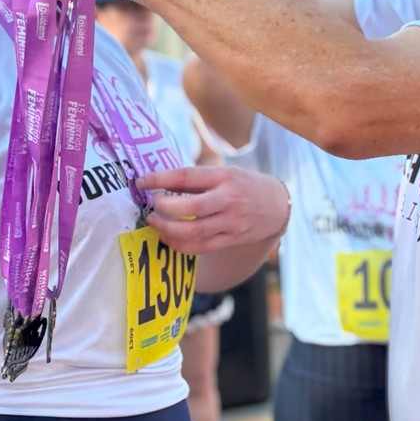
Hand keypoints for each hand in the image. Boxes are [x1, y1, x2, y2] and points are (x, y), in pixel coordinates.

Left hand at [138, 166, 289, 253]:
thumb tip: (160, 183)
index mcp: (224, 177)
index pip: (188, 176)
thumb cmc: (245, 186)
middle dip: (165, 208)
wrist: (277, 205)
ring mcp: (232, 222)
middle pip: (191, 207)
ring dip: (169, 229)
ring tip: (154, 222)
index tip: (142, 181)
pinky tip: (168, 239)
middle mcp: (229, 199)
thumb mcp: (225, 173)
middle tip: (152, 206)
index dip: (161, 179)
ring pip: (195, 231)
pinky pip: (202, 247)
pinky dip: (182, 245)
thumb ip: (197, 179)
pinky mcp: (232, 239)